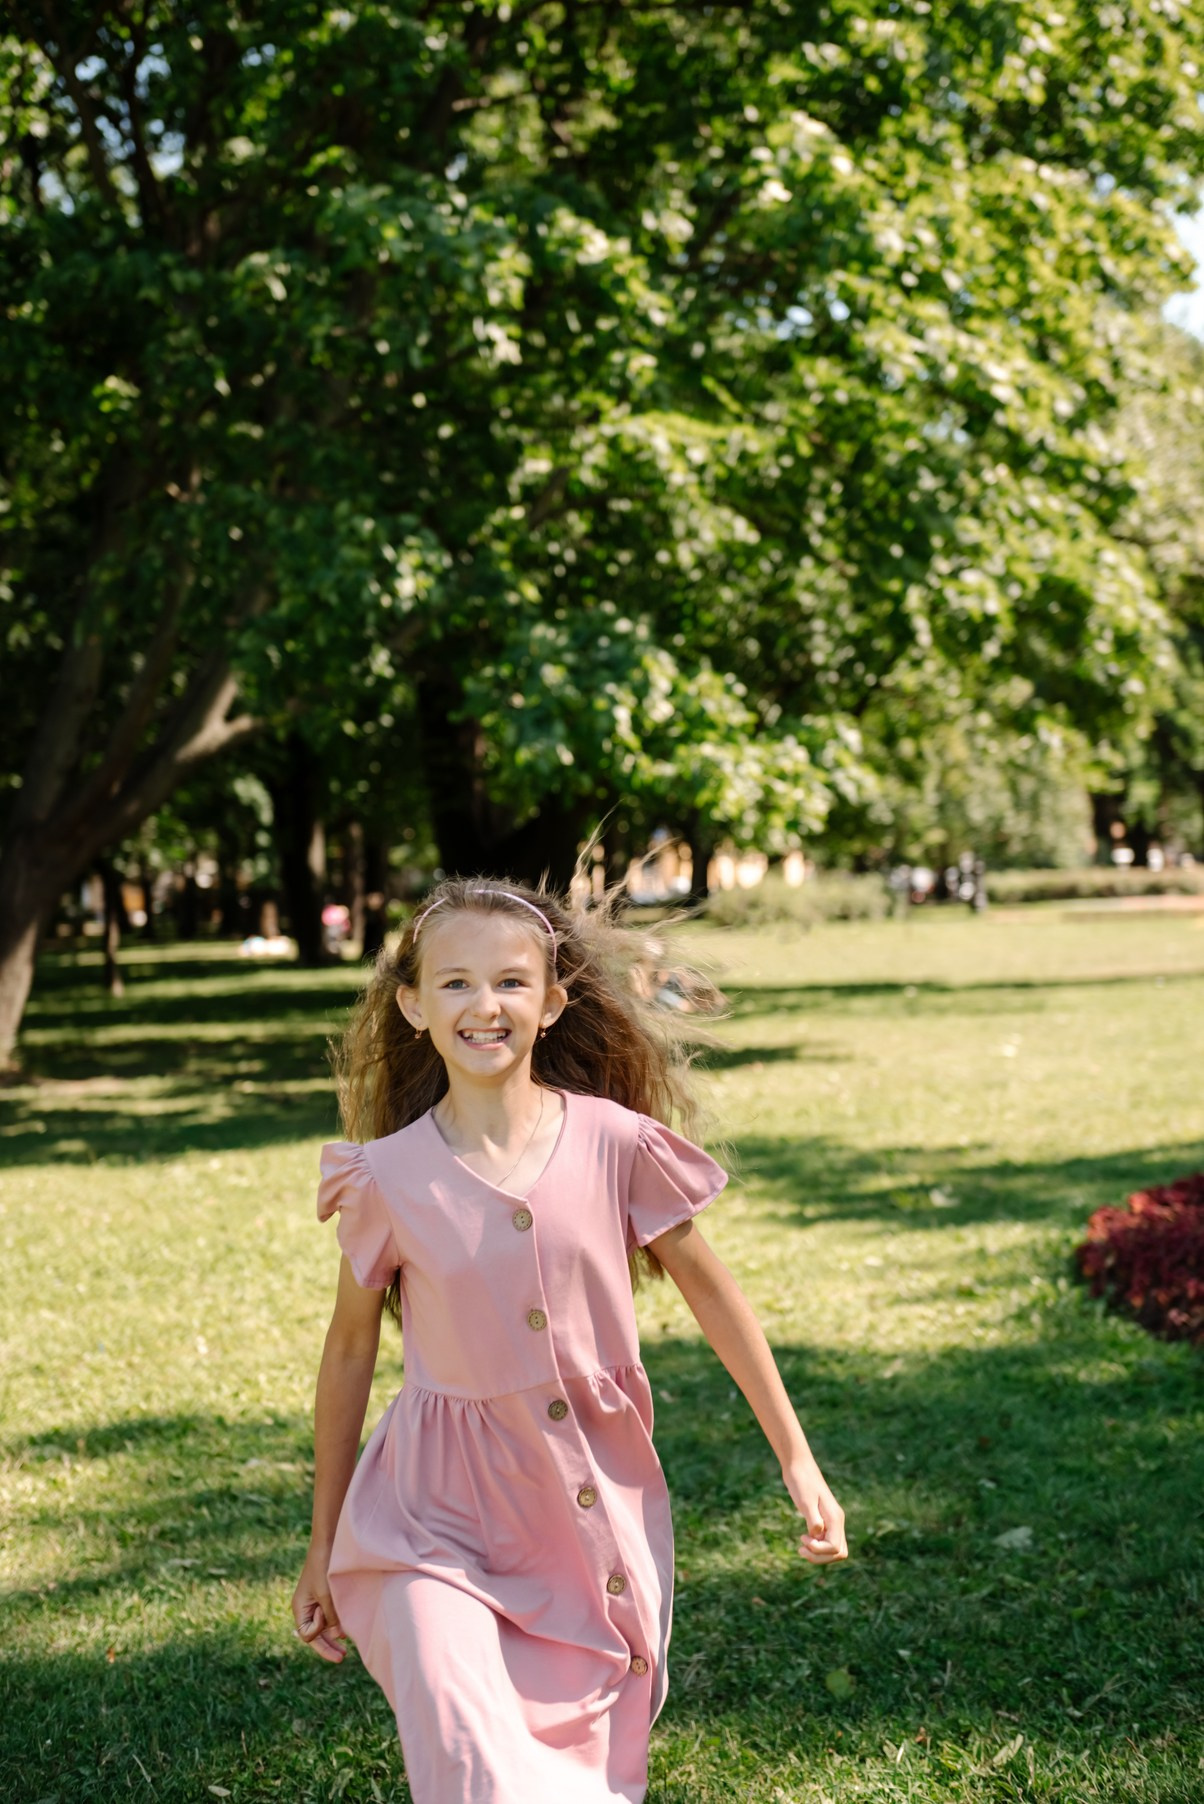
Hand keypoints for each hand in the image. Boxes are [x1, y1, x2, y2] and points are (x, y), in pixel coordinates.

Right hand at [291, 1547, 347, 1662]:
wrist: (328, 1544)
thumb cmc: (323, 1568)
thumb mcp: (326, 1594)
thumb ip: (332, 1616)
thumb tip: (339, 1635)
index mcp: (300, 1609)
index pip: (307, 1634)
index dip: (318, 1630)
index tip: (324, 1612)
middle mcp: (306, 1609)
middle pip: (314, 1636)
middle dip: (327, 1647)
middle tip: (342, 1658)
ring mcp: (315, 1604)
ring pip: (322, 1629)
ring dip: (332, 1639)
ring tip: (345, 1651)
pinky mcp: (325, 1597)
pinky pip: (328, 1617)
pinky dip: (336, 1625)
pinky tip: (346, 1631)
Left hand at [783, 1457, 847, 1563]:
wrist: (798, 1466)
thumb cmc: (801, 1481)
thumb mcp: (805, 1501)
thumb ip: (813, 1519)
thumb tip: (817, 1535)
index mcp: (835, 1517)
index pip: (835, 1547)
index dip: (818, 1550)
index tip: (802, 1538)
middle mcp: (837, 1521)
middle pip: (839, 1552)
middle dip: (820, 1557)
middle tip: (801, 1548)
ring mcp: (832, 1521)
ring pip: (835, 1549)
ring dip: (819, 1554)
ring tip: (802, 1547)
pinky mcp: (825, 1520)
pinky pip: (828, 1542)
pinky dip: (817, 1547)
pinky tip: (805, 1540)